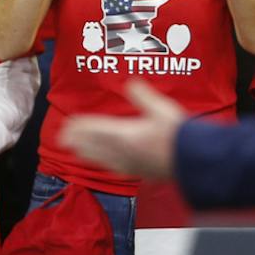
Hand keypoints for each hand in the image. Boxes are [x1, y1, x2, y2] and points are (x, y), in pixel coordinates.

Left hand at [58, 80, 185, 181]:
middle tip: (61, 138)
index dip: (81, 126)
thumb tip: (130, 83)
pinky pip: (113, 167)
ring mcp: (130, 163)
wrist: (193, 160)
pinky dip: (101, 163)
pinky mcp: (138, 172)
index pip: (97, 129)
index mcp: (127, 134)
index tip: (68, 124)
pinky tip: (101, 163)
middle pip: (94, 144)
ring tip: (73, 150)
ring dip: (85, 153)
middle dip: (77, 140)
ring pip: (100, 158)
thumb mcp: (162, 109)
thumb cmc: (180, 134)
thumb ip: (143, 96)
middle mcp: (124, 151)